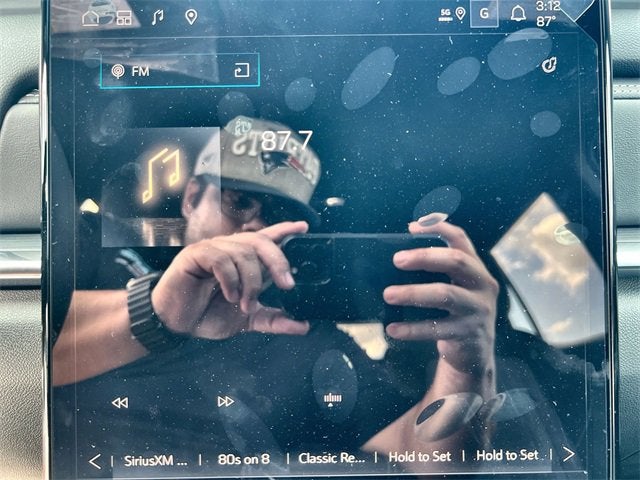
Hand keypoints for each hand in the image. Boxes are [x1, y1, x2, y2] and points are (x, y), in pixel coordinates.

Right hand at [151, 221, 310, 338]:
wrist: (175, 323)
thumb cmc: (206, 313)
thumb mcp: (247, 320)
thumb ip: (273, 319)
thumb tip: (302, 325)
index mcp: (243, 259)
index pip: (267, 237)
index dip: (285, 230)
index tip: (304, 228)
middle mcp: (229, 248)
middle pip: (261, 241)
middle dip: (278, 262)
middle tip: (287, 286)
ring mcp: (212, 249)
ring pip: (243, 252)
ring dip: (251, 282)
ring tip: (245, 304)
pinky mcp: (195, 255)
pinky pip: (221, 259)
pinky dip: (230, 279)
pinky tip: (229, 295)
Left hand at [383, 219, 498, 374]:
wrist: (475, 354)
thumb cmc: (456, 314)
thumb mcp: (454, 288)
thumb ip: (435, 273)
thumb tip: (397, 260)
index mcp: (476, 268)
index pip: (461, 239)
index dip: (438, 228)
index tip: (412, 227)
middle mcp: (483, 284)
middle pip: (456, 261)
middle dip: (425, 257)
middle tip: (397, 260)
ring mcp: (478, 309)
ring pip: (445, 294)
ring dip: (413, 293)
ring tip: (388, 294)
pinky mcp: (469, 333)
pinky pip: (437, 328)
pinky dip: (412, 328)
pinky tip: (393, 329)